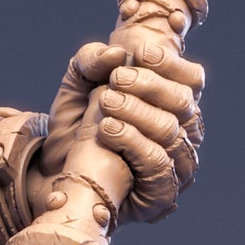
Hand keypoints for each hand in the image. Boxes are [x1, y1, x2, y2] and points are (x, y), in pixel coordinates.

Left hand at [44, 40, 204, 221]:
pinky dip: (132, 141)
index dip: (169, 64)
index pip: (191, 79)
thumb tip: (116, 53)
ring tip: (105, 103)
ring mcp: (176, 164)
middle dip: (148, 86)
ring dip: (136, 112)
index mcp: (173, 104)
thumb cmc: (74, 125)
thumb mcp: (76, 86)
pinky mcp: (162, 192)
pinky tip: (107, 129)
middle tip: (115, 80)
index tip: (139, 53)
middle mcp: (183, 133)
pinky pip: (157, 162)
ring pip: (170, 130)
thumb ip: (91, 61)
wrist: (53, 174)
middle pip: (182, 102)